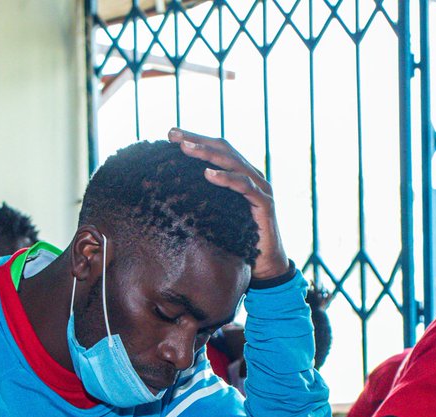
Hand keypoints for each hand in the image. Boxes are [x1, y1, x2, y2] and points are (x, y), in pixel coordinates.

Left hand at [168, 128, 288, 280]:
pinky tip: (208, 174)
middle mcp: (252, 175)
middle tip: (172, 134)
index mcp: (240, 174)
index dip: (195, 139)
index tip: (170, 134)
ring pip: (233, 162)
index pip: (217, 149)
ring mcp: (260, 188)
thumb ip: (204, 198)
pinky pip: (245, 185)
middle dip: (197, 140)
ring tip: (185, 148)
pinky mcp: (265, 203)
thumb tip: (172, 190)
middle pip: (223, 149)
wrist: (265, 264)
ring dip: (207, 154)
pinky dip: (226, 178)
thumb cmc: (238, 239)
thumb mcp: (217, 214)